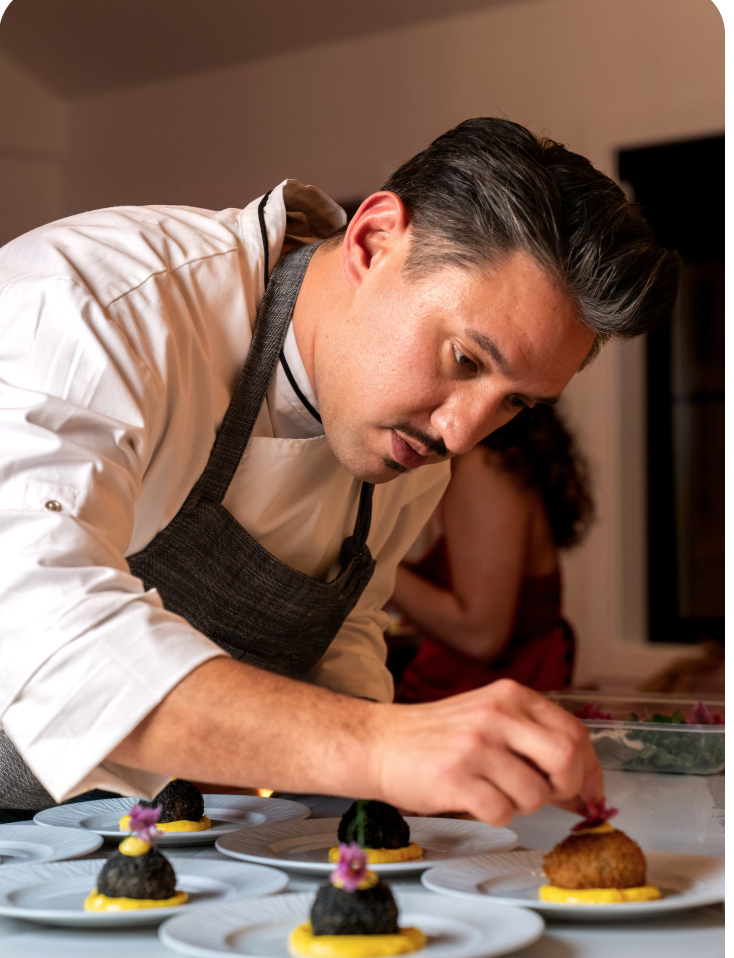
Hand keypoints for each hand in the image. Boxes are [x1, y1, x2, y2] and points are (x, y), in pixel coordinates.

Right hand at [366, 678, 603, 826]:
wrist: (380, 742)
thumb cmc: (437, 736)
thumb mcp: (489, 719)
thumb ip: (534, 743)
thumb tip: (586, 789)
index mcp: (510, 695)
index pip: (574, 732)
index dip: (590, 770)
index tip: (590, 793)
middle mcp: (496, 714)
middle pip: (567, 757)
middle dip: (567, 787)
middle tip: (550, 795)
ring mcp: (476, 745)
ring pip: (535, 795)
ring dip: (521, 804)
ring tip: (493, 789)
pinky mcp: (456, 777)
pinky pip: (502, 813)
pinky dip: (494, 815)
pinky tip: (473, 798)